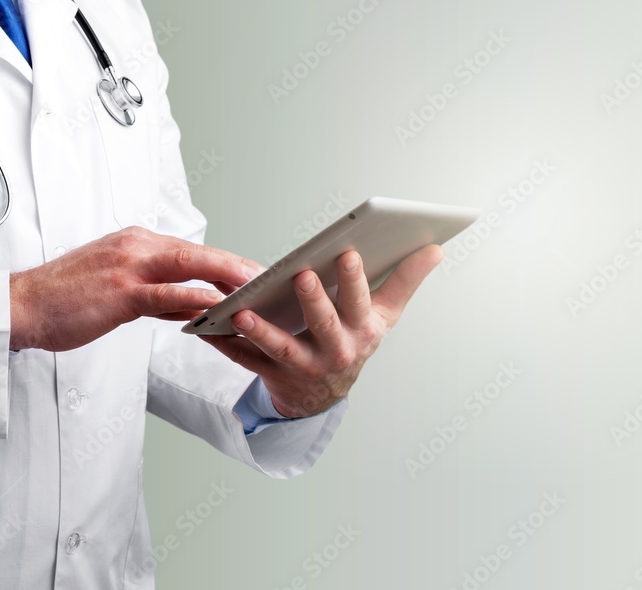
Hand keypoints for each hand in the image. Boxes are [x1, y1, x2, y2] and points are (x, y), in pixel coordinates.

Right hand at [10, 227, 263, 351]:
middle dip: (236, 265)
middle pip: (198, 252)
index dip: (225, 261)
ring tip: (254, 290)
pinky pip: (164, 293)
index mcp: (136, 242)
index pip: (192, 249)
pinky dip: (193, 298)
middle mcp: (135, 247)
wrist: (20, 306)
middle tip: (267, 277)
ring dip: (225, 276)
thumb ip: (159, 294)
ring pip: (188, 265)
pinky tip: (214, 307)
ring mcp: (127, 267)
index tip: (252, 271)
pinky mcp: (119, 292)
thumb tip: (194, 305)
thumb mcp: (119, 290)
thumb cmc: (66, 300)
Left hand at [200, 245, 443, 417]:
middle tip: (302, 275)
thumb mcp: (385, 315)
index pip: (362, 301)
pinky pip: (246, 360)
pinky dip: (225, 343)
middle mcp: (337, 350)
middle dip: (314, 301)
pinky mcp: (273, 375)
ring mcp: (304, 366)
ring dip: (262, 331)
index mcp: (364, 329)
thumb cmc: (355, 339)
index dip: (357, 281)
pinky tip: (206, 327)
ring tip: (244, 311)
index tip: (349, 254)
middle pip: (325, 324)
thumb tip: (435, 247)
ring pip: (282, 347)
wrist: (326, 393)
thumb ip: (407, 279)